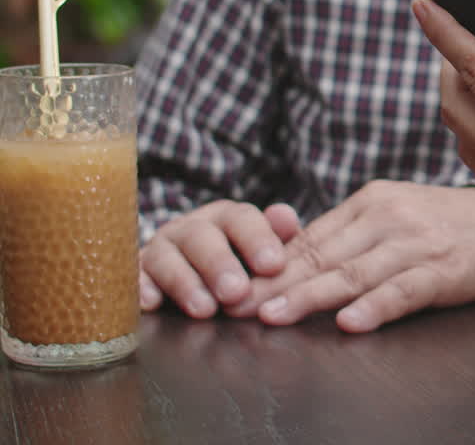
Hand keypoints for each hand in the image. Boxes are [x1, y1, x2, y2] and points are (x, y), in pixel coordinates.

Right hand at [140, 200, 299, 316]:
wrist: (197, 278)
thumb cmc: (241, 266)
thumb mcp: (265, 252)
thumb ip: (280, 237)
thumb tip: (287, 218)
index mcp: (226, 218)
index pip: (241, 219)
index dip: (258, 240)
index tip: (273, 266)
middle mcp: (190, 228)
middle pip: (201, 237)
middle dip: (219, 264)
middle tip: (237, 292)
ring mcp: (160, 249)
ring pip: (166, 258)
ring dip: (184, 282)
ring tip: (205, 309)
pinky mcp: (137, 273)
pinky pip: (133, 277)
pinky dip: (141, 288)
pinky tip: (151, 303)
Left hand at [223, 181, 474, 332]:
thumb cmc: (443, 225)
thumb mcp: (393, 215)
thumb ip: (347, 235)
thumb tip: (287, 262)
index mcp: (371, 200)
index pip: (310, 237)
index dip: (268, 265)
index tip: (232, 286)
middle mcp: (390, 216)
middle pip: (323, 254)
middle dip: (275, 283)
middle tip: (237, 306)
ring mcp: (417, 243)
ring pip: (354, 272)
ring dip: (311, 296)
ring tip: (274, 316)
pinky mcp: (443, 270)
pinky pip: (403, 291)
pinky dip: (375, 307)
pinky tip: (350, 322)